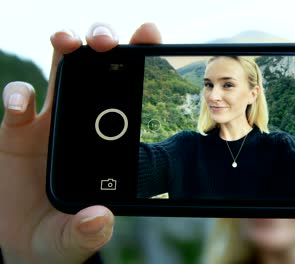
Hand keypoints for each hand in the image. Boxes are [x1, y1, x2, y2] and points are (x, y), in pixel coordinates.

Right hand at [0, 22, 160, 262]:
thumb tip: (100, 218)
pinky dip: (17, 96)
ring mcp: (48, 124)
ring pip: (59, 75)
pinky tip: (22, 102)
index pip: (129, 95)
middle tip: (107, 42)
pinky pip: (17, 105)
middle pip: (96, 71)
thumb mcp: (75, 238)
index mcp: (109, 142)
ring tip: (67, 41)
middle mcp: (83, 125)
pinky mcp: (15, 132)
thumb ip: (88, 232)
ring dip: (63, 51)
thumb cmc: (61, 234)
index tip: (149, 37)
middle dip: (101, 45)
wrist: (25, 240)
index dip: (138, 62)